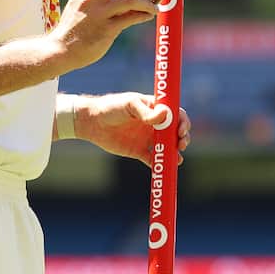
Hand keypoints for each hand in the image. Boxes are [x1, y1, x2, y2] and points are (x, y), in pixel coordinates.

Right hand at [49, 0, 159, 72]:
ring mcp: (98, 14)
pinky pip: (130, 19)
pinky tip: (149, 16)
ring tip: (156, 6)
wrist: (60, 51)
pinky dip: (144, 15)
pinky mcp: (106, 30)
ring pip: (129, 0)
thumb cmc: (73, 29)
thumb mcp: (80, 5)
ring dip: (147, 2)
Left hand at [77, 92, 191, 166]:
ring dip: (175, 153)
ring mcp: (147, 138)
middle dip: (183, 138)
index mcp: (154, 109)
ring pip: (167, 148)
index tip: (181, 130)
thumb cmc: (111, 107)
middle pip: (175, 133)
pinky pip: (153, 160)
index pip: (176, 114)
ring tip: (177, 159)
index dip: (183, 122)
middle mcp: (154, 124)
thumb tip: (164, 115)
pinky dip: (159, 165)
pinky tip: (162, 169)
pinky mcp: (138, 151)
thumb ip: (145, 112)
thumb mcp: (129, 105)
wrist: (91, 122)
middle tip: (181, 144)